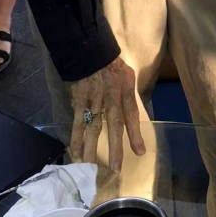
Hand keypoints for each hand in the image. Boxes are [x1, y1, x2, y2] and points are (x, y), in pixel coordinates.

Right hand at [68, 57, 145, 171]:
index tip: (140, 152)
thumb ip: (128, 95)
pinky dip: (76, 138)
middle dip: (115, 146)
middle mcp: (111, 96)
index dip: (135, 133)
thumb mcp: (127, 75)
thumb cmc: (111, 63)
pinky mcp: (79, 100)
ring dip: (91, 147)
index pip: (131, 114)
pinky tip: (75, 152)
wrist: (91, 49)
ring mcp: (94, 98)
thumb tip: (128, 116)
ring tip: (90, 166)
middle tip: (115, 167)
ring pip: (93, 126)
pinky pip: (77, 121)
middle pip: (113, 123)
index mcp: (125, 89)